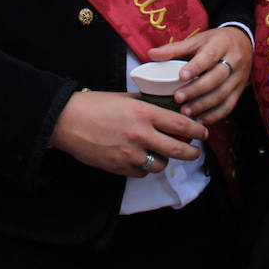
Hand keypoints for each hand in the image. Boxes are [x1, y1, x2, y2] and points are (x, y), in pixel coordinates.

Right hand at [49, 90, 207, 177]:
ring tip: (162, 154)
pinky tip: (142, 159)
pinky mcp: (119, 167)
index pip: (181, 125)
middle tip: (195, 151)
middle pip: (178, 150)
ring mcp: (130, 154)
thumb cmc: (94, 105)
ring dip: (165, 160)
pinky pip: (142, 172)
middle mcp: (141, 135)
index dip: (197, 131)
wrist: (66, 121)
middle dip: (191, 152)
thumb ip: (146, 103)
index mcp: (144, 113)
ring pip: (161, 164)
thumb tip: (164, 105)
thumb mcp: (124, 96)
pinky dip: (145, 167)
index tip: (203, 132)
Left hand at [149, 25, 249, 124]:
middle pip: (217, 77)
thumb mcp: (197, 40)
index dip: (196, 67)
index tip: (181, 76)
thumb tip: (151, 54)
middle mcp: (234, 60)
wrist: (243, 42)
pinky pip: (229, 105)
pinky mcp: (240, 90)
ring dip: (204, 105)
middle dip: (196, 90)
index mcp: (222, 44)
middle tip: (178, 98)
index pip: (210, 56)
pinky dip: (215, 115)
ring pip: (223, 93)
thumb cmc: (216, 42)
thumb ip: (175, 49)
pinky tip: (200, 120)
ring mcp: (239, 76)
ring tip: (186, 111)